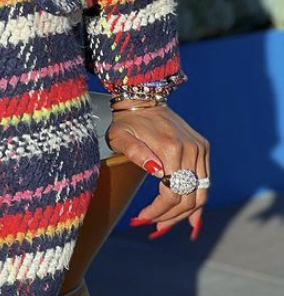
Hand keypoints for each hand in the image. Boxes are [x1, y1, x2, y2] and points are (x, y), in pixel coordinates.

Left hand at [106, 103, 209, 240]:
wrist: (143, 98)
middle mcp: (191, 148)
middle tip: (155, 226)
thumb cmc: (127, 121)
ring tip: (168, 224)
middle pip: (188, 196)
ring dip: (186, 212)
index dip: (158, 210)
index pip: (171, 193)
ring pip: (200, 191)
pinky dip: (198, 199)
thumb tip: (157, 172)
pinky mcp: (202, 147)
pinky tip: (192, 217)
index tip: (142, 218)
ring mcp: (199, 147)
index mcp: (171, 147)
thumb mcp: (121, 136)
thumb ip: (136, 154)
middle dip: (172, 216)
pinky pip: (205, 180)